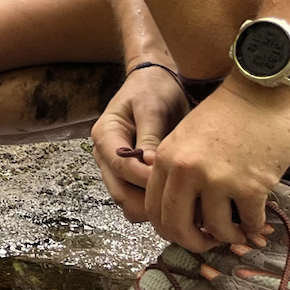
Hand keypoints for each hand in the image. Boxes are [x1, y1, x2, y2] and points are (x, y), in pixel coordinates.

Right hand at [90, 64, 188, 223]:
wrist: (156, 82)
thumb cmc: (153, 90)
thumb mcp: (152, 107)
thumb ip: (149, 136)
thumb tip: (149, 164)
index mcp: (105, 136)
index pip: (120, 166)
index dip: (146, 177)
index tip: (174, 179)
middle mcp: (105, 156)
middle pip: (121, 192)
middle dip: (150, 200)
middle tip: (184, 198)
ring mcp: (117, 169)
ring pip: (129, 202)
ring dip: (154, 207)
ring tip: (184, 199)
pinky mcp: (132, 177)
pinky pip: (140, 200)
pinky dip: (157, 204)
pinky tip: (180, 196)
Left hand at [145, 78, 289, 252]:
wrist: (264, 91)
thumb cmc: (228, 113)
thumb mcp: (187, 136)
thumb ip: (177, 169)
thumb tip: (179, 210)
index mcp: (166, 158)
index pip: (155, 210)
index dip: (169, 229)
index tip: (185, 232)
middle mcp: (187, 171)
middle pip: (177, 227)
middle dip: (193, 242)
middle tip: (208, 243)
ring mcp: (218, 181)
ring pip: (216, 230)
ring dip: (228, 236)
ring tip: (237, 231)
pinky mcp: (251, 187)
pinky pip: (249, 223)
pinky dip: (254, 227)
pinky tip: (257, 221)